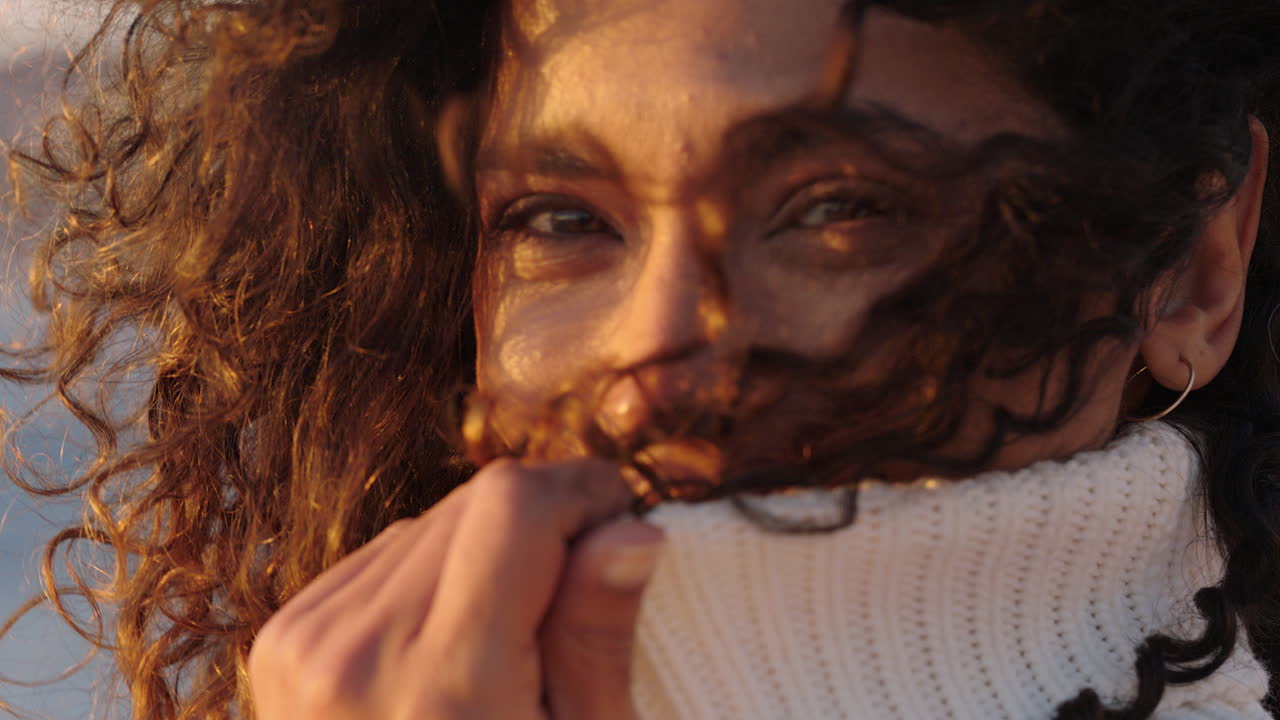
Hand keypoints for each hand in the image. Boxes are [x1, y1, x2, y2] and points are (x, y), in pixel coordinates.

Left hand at [247, 458, 663, 719]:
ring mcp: (306, 643)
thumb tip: (631, 526)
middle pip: (476, 502)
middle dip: (543, 524)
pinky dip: (432, 576)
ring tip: (503, 638)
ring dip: (485, 550)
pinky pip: (385, 555)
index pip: (512, 506)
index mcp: (446, 692)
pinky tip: (447, 643)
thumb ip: (595, 637)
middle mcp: (357, 654)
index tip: (620, 525)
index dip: (583, 493)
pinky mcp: (284, 638)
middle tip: (571, 599)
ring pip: (431, 520)